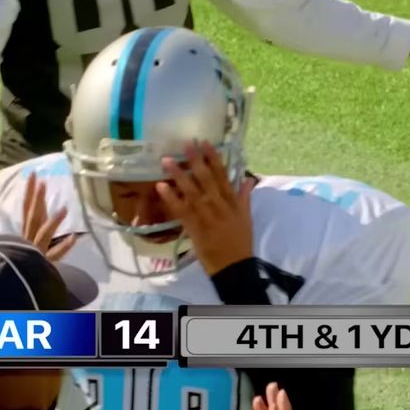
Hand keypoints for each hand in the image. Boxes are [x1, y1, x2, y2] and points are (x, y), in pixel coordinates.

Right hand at [22, 173, 76, 262]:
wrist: (16, 285)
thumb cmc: (22, 266)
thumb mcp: (26, 249)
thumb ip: (31, 234)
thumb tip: (41, 216)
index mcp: (25, 235)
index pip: (26, 209)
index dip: (30, 192)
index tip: (34, 175)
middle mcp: (28, 240)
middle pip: (32, 217)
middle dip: (36, 199)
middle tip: (41, 180)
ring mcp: (36, 252)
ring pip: (42, 234)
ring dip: (53, 222)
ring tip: (64, 209)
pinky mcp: (43, 265)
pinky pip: (54, 256)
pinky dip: (63, 247)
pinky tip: (73, 238)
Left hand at [156, 141, 253, 275]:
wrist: (234, 266)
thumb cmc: (240, 241)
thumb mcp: (246, 217)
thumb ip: (245, 197)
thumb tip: (248, 179)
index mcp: (232, 202)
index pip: (222, 175)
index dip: (213, 158)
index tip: (205, 142)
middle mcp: (219, 205)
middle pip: (206, 179)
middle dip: (195, 161)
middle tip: (185, 144)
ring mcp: (206, 216)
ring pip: (191, 192)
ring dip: (178, 175)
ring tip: (167, 161)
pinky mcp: (194, 228)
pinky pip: (180, 211)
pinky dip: (171, 198)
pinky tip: (160, 187)